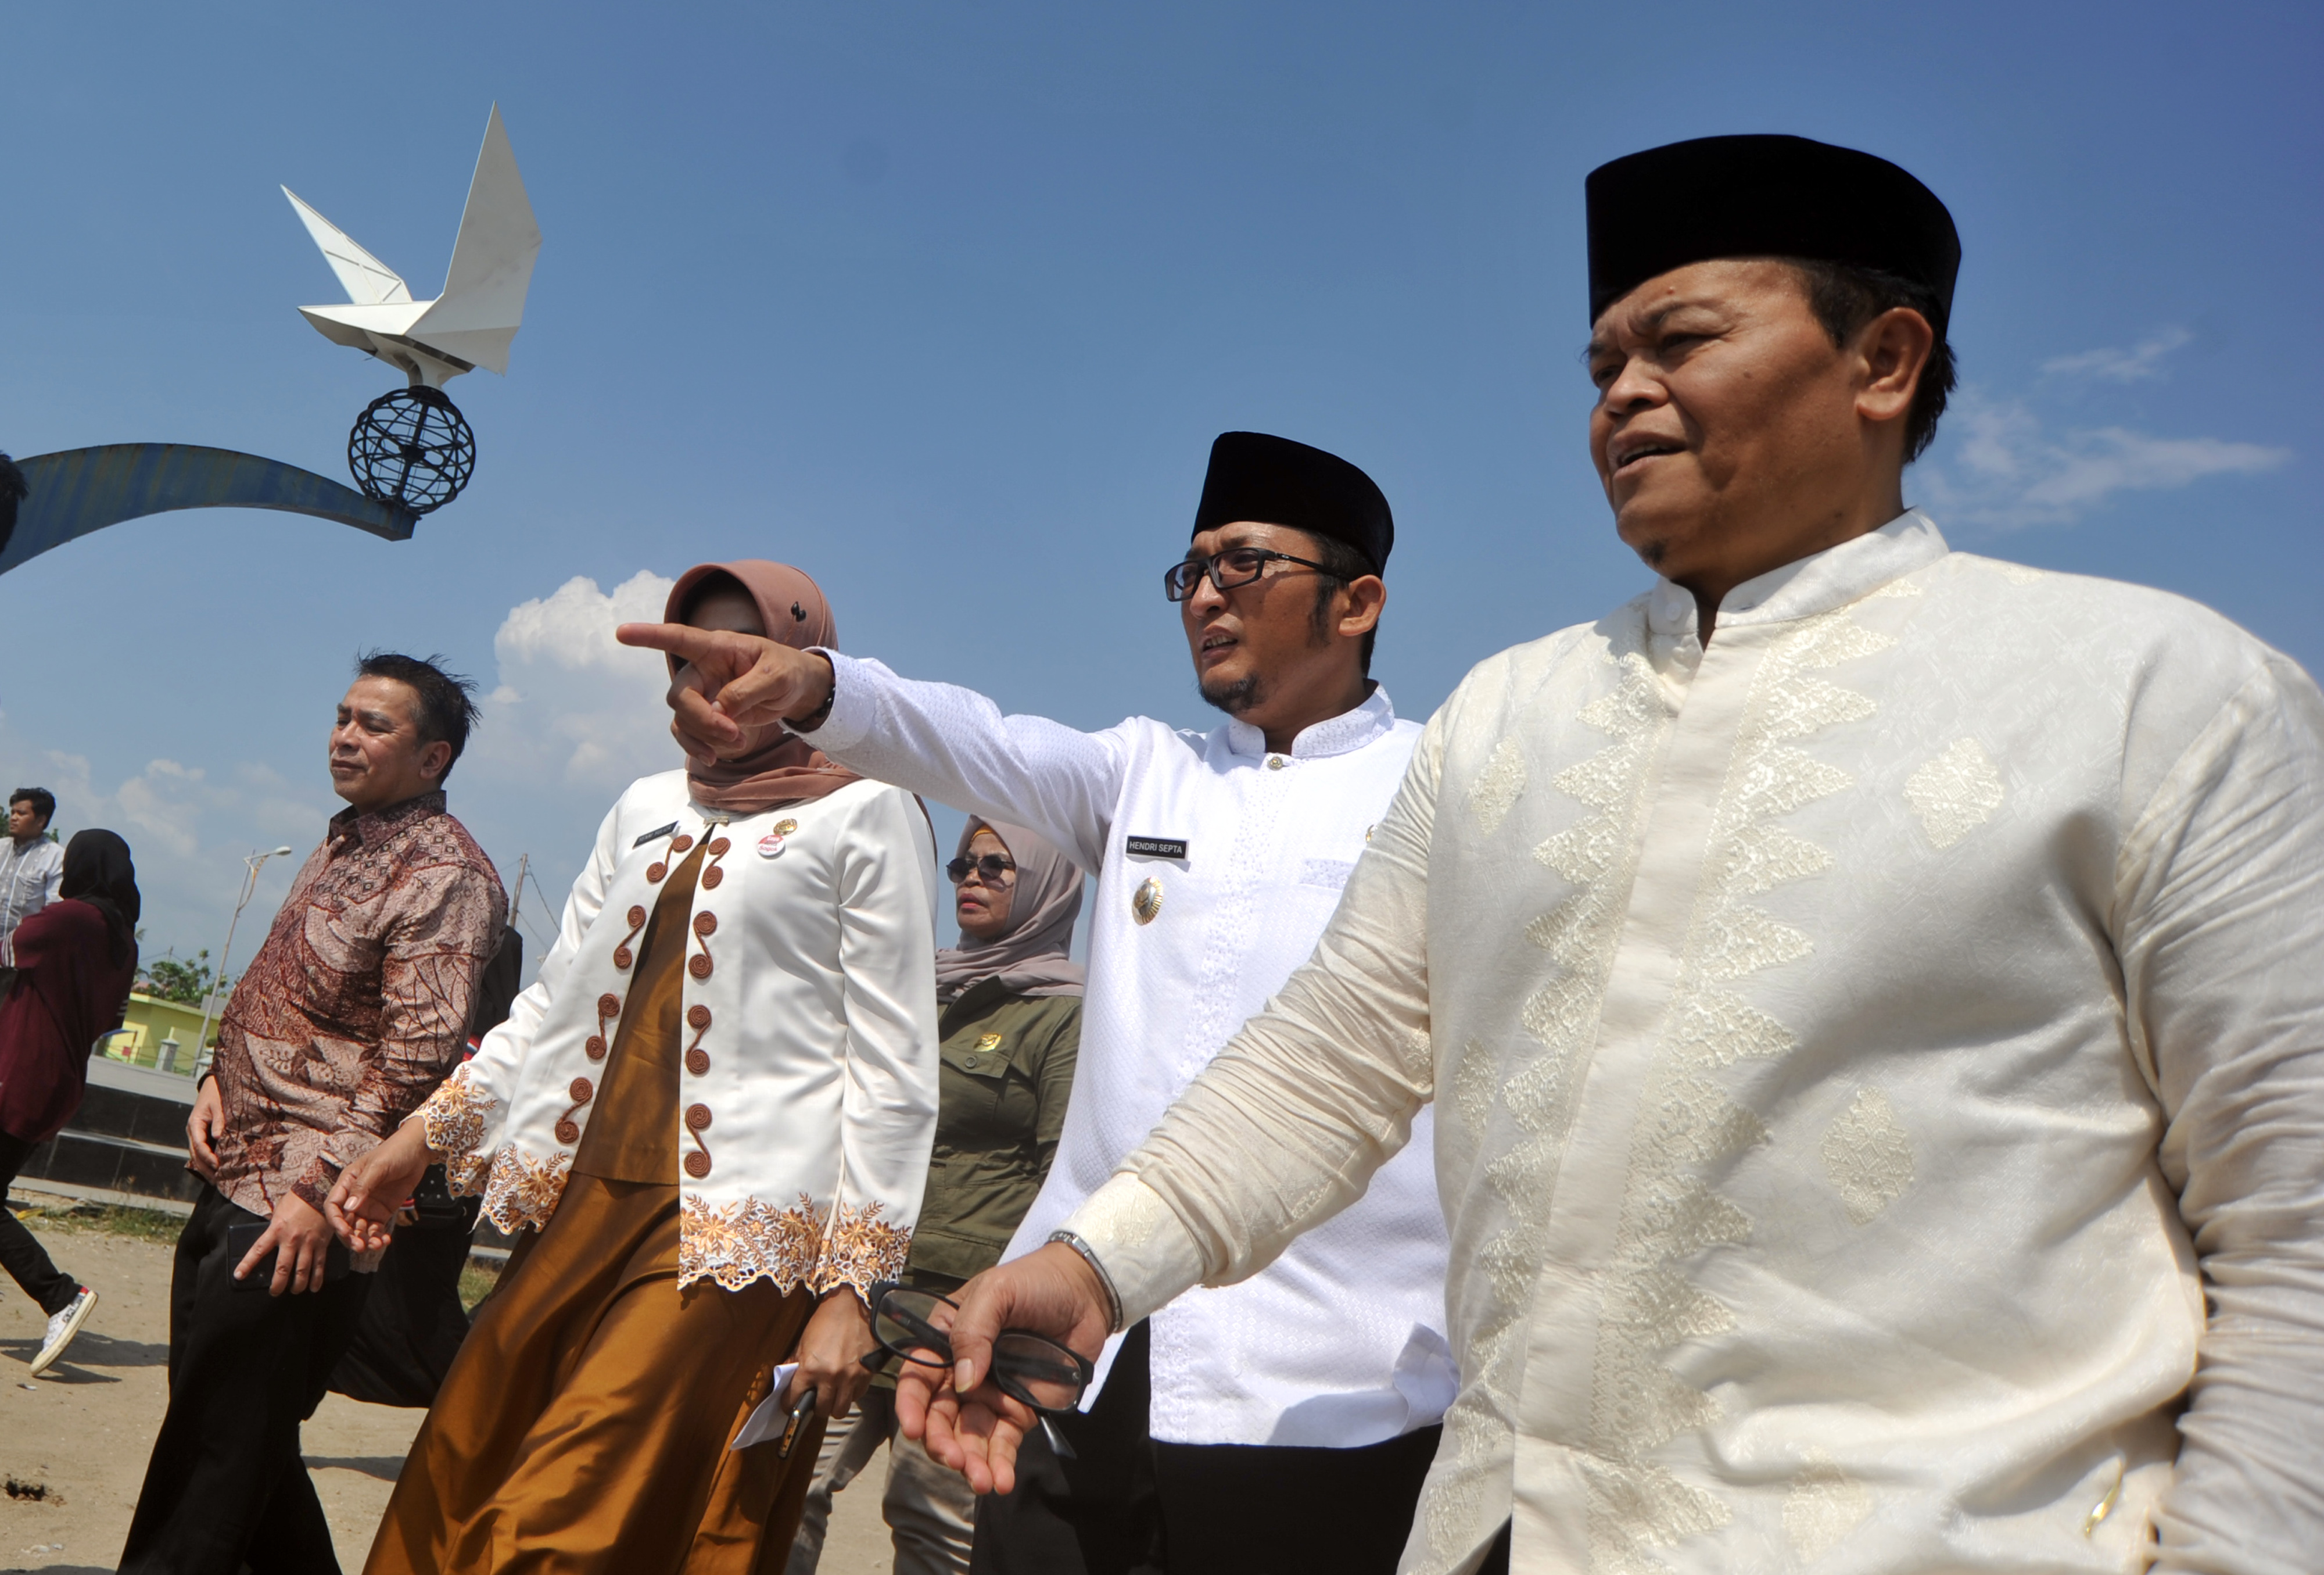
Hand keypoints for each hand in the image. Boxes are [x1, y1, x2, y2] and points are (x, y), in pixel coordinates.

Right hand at [185, 1077, 225, 1179]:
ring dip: (205, 1168)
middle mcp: (192, 1131)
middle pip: (195, 1155)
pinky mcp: (202, 1135)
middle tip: (217, 1181)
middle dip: (205, 1168)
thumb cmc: (217, 1093)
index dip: (208, 1157)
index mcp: (194, 1124)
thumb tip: (219, 1136)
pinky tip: (216, 1171)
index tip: (218, 1166)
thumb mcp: (219, 1104)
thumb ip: (220, 1120)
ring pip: (197, 1156)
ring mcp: (196, 1134)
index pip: (199, 1145)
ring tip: (216, 1181)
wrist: (213, 1085)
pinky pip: (202, 1151)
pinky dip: (208, 1161)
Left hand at [238, 1190, 337, 1295]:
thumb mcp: (278, 1213)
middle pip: (283, 1268)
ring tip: (295, 1291)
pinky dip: (317, 1278)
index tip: (239, 1276)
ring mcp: (308, 1243)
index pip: (258, 1251)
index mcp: (276, 1230)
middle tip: (274, 1292)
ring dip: (298, 1285)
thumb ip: (273, 1228)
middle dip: (277, 1284)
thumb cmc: (297, 1200)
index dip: (247, 1265)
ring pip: (302, 1270)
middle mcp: (291, 1239)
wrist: (320, 1190)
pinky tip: (314, 1288)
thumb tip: (269, 1240)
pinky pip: (319, 1265)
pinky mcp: (322, 1244)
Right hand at [326, 1122, 434, 1251]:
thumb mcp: (377, 1167)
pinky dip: (378, 1237)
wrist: (417, 1151)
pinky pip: (376, 1229)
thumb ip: (362, 1187)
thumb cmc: (394, 1152)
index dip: (336, 1221)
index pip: (333, 1206)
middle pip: (345, 1222)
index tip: (345, 1231)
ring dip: (365, 1240)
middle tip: (360, 1247)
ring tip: (376, 1245)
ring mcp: (368, 1206)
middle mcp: (355, 1197)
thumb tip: (349, 1208)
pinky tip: (385, 1241)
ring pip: (360, 1229)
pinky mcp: (383, 1211)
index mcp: (347, 1183)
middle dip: (350, 1236)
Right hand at [613, 622, 833, 754]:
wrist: (797, 689)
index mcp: (717, 648)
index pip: (679, 638)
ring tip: (736, 742)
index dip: (649, 636)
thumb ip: (747, 690)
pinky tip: (717, 756)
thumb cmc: (787, 671)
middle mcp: (702, 669)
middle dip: (701, 720)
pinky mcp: (706, 715)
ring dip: (702, 737)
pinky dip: (698, 747)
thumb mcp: (776, 677)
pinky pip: (687, 733)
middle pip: (680, 696)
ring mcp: (702, 693)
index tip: (621, 633)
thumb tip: (718, 709)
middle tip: (732, 732)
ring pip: (681, 719)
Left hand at [792, 1288, 878, 1421]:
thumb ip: (796, 1363)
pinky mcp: (866, 1375)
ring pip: (840, 1410)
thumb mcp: (804, 1341)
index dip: (788, 1404)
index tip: (789, 1405)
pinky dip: (850, 1394)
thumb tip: (788, 1381)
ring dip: (834, 1405)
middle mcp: (830, 1378)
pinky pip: (857, 1396)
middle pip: (821, 1410)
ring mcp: (850, 1378)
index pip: (794, 1399)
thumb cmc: (826, 1320)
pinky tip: (847, 1383)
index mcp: (810, 1368)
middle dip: (815, 1407)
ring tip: (832, 1394)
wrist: (854, 1305)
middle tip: (815, 1398)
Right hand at [894, 1243, 1113, 1494]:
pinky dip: (1000, 1463)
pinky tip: (1001, 1482)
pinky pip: (1003, 1441)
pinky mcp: (1020, 1410)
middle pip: (942, 1415)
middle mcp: (963, 1371)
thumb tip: (964, 1382)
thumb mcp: (996, 1292)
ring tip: (982, 1481)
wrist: (1086, 1292)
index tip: (914, 1430)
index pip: (919, 1377)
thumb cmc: (1034, 1282)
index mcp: (946, 1339)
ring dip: (971, 1461)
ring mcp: (992, 1394)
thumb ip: (973, 1331)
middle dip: (943, 1442)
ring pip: (970, 1436)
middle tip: (954, 1459)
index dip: (912, 1405)